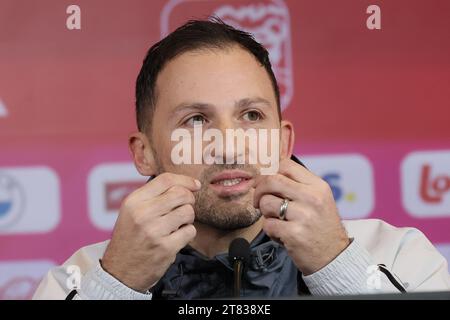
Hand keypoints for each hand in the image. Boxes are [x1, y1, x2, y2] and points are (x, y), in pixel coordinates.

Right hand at [101, 173, 199, 291]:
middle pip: (181, 194)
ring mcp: (155, 231)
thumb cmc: (130, 238)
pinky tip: (176, 237)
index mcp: (134, 201)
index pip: (166, 180)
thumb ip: (153, 196)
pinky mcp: (166, 248)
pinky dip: (187, 233)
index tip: (195, 185)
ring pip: (188, 212)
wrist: (119, 271)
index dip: (185, 180)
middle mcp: (143, 214)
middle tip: (185, 207)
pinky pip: (190, 231)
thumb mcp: (132, 211)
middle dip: (189, 200)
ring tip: (177, 225)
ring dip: (188, 218)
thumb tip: (184, 185)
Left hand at [254, 159, 349, 275]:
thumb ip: (298, 186)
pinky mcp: (293, 233)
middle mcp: (312, 198)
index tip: (265, 182)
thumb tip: (268, 175)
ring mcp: (303, 215)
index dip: (270, 172)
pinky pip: (267, 224)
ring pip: (266, 203)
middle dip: (259, 190)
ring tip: (277, 220)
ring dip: (265, 213)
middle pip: (272, 180)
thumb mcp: (319, 200)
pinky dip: (270, 231)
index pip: (286, 165)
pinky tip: (281, 235)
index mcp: (317, 186)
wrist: (334, 258)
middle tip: (258, 200)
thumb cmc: (321, 227)